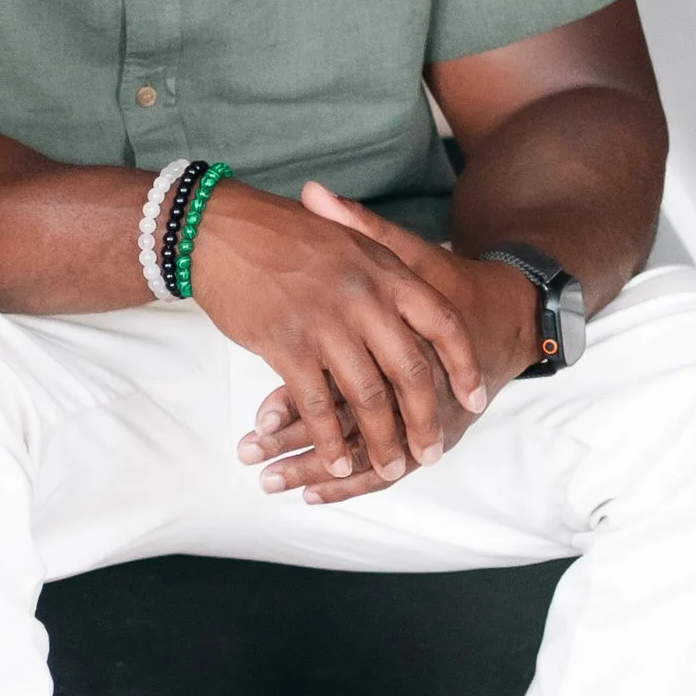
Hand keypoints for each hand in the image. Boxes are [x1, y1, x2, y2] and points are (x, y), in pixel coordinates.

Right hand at [179, 173, 492, 498]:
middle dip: (424, 420)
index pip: (443, 325)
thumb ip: (383, 270)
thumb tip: (417, 303)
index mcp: (386, 271)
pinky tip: (337, 461)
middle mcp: (364, 298)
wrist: (221, 228)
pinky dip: (329, 439)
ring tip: (389, 468)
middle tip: (430, 453)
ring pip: (367, 396)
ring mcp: (326, 322)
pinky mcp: (286, 344)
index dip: (463, 366)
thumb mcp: (348, 237)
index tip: (473, 399)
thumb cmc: (283, 232)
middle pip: (411, 370)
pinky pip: (317, 403)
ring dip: (381, 441)